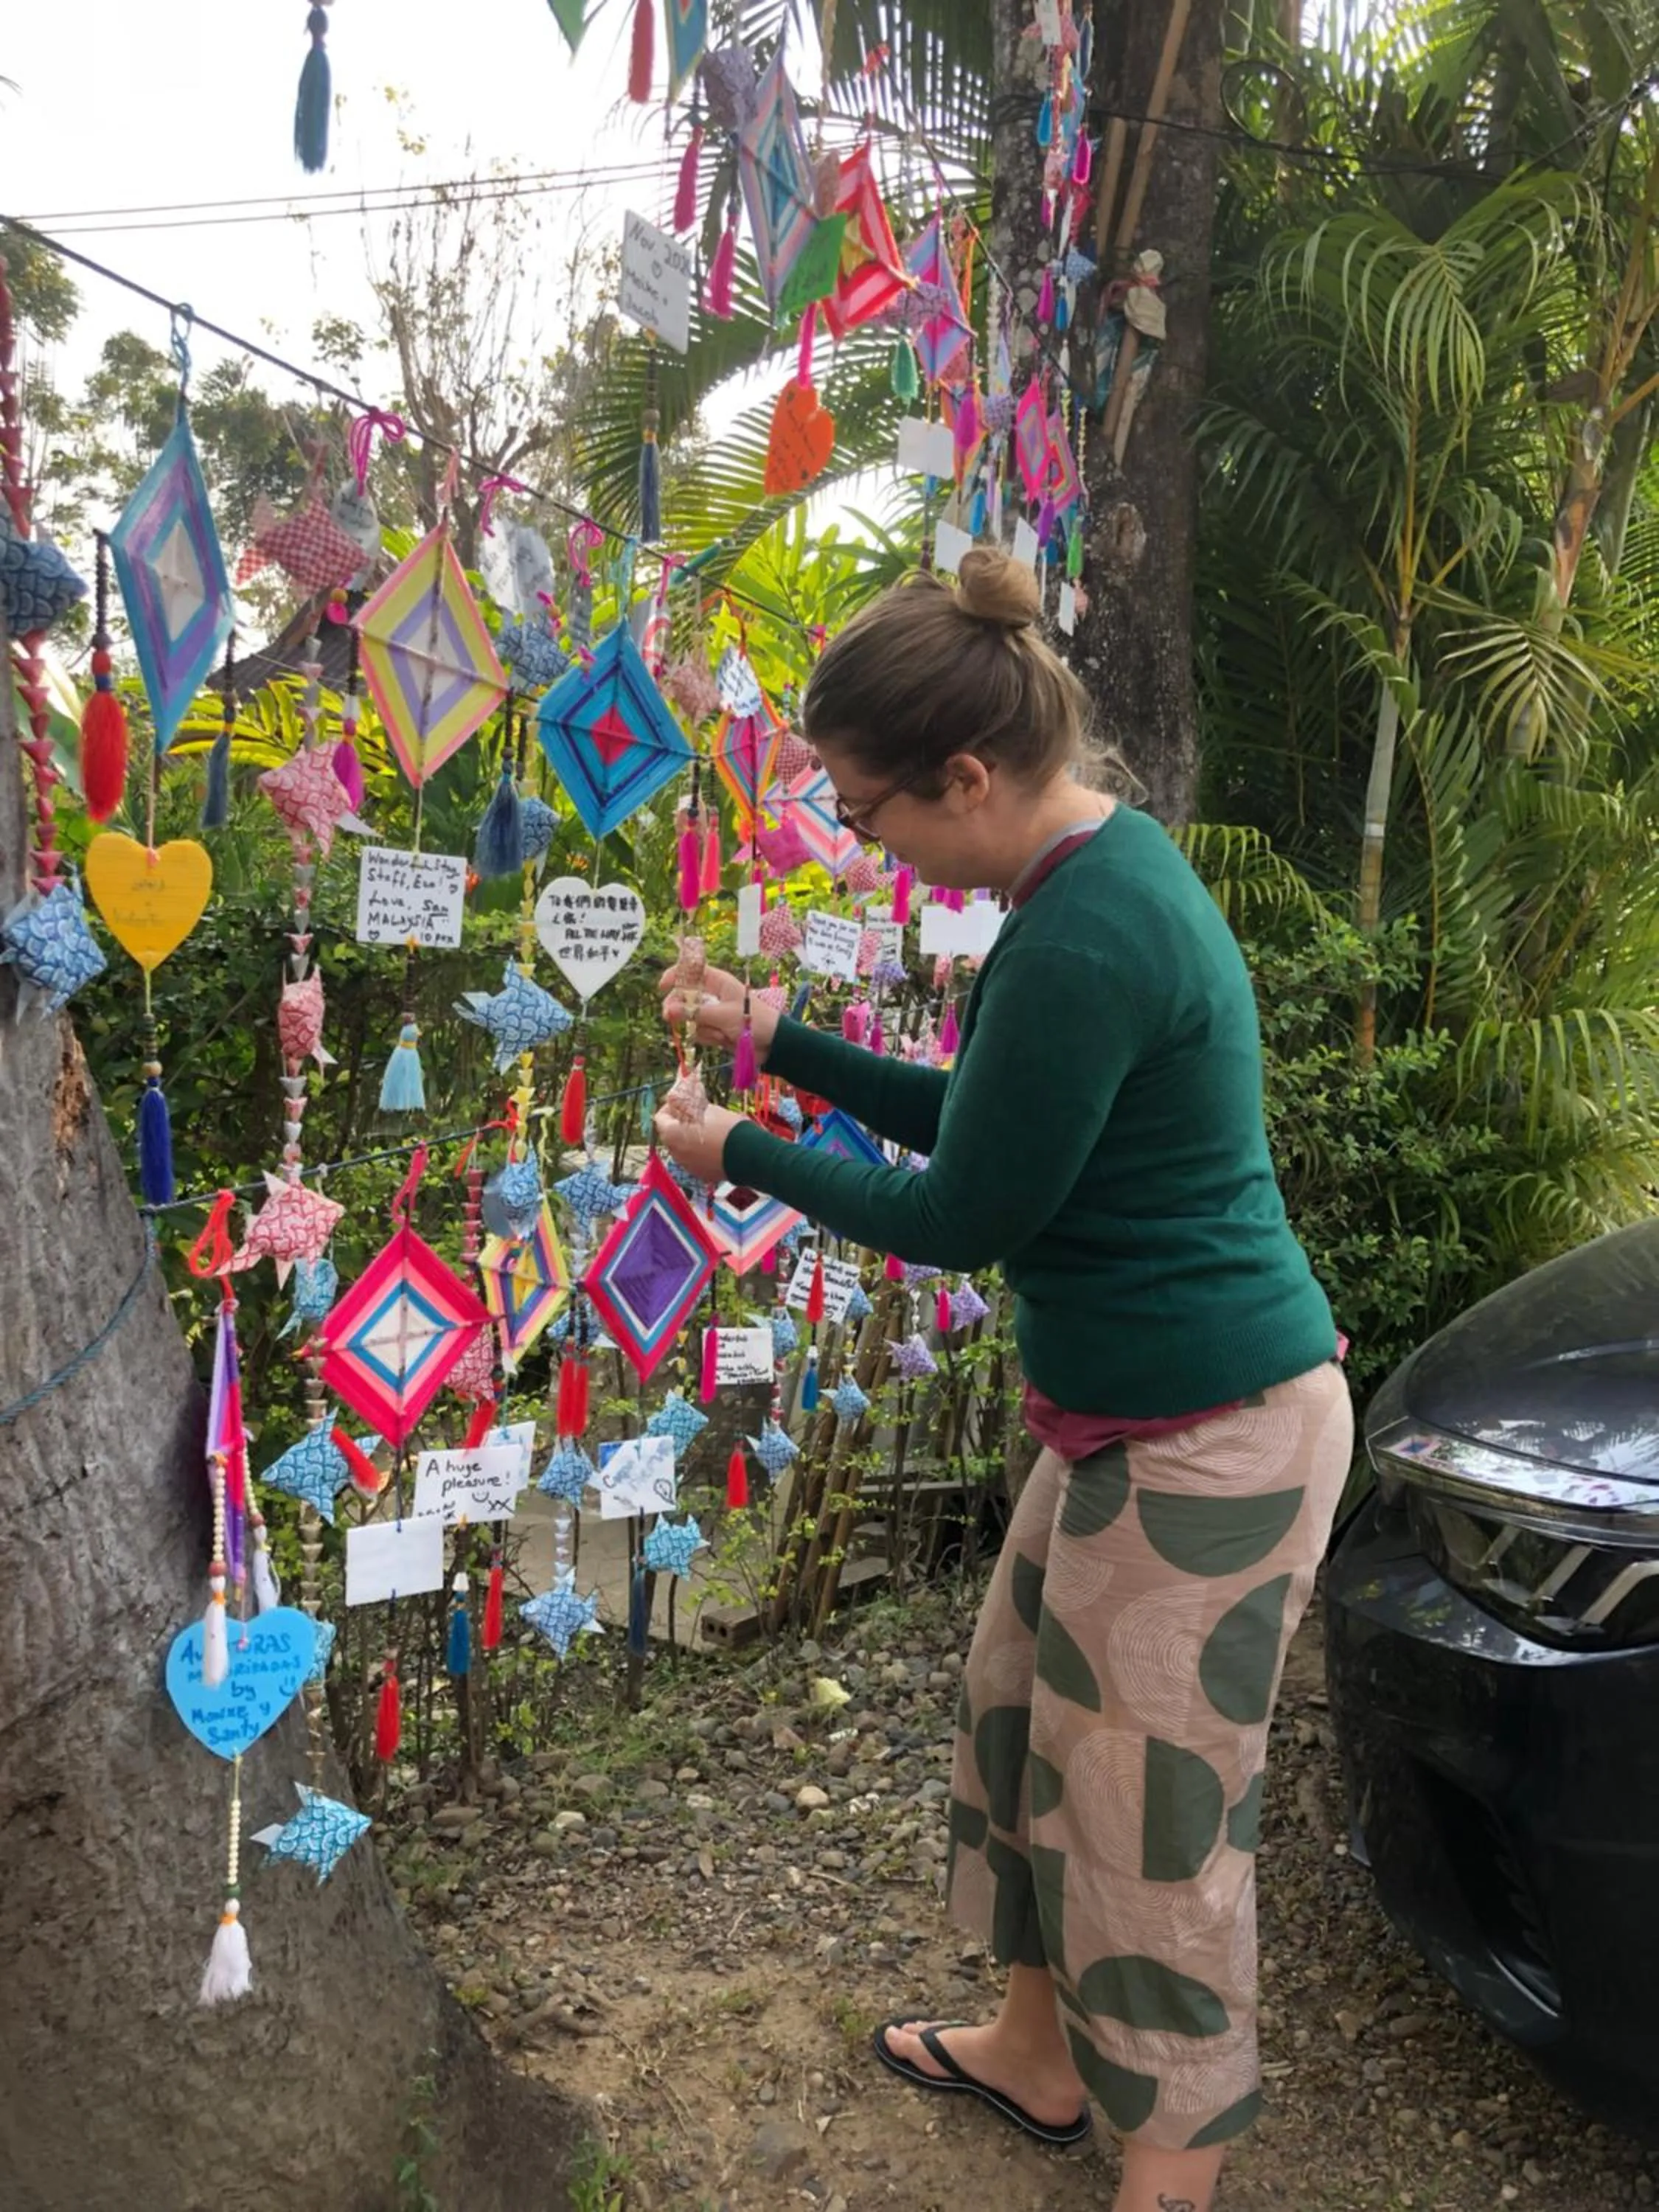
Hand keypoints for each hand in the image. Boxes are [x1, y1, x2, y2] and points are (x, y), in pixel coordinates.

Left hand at [654, 1104, 743, 1186]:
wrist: (748, 1154)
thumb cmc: (725, 1128)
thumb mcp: (707, 1110)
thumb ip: (689, 1106)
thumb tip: (679, 1100)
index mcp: (671, 1135)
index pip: (660, 1118)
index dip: (670, 1109)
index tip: (682, 1104)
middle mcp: (674, 1153)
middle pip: (670, 1135)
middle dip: (680, 1125)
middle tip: (696, 1117)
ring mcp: (687, 1166)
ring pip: (683, 1149)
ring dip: (689, 1140)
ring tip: (708, 1133)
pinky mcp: (701, 1175)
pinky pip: (695, 1161)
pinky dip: (700, 1154)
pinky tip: (715, 1147)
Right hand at [659, 960, 779, 1067]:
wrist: (773, 1044)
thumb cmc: (754, 1021)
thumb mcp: (723, 1015)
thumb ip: (695, 1013)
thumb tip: (667, 1010)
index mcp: (719, 982)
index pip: (691, 971)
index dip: (675, 975)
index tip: (662, 986)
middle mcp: (713, 995)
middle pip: (684, 997)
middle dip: (679, 1008)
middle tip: (669, 1018)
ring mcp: (713, 1013)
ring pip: (690, 1018)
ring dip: (700, 1028)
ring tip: (720, 1033)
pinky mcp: (714, 1030)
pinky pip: (699, 1032)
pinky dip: (707, 1038)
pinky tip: (721, 1040)